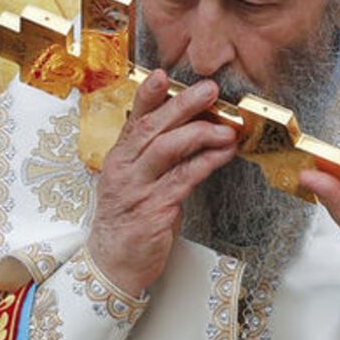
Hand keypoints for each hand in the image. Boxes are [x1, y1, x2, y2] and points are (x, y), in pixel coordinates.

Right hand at [86, 71, 237, 296]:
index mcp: (120, 158)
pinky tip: (224, 154)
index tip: (162, 74)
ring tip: (226, 127)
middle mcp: (124, 169)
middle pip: (152, 127)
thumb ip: (157, 156)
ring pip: (166, 149)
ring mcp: (137, 189)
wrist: (114, 265)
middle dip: (182, 104)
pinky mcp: (154, 210)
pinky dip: (206, 163)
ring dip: (199, 133)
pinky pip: (183, 179)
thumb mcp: (138, 181)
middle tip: (208, 90)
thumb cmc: (130, 220)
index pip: (133, 119)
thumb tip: (190, 129)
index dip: (147, 95)